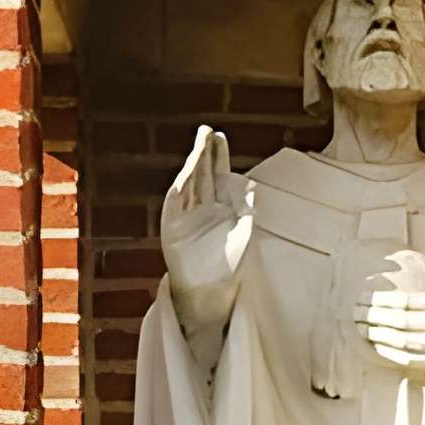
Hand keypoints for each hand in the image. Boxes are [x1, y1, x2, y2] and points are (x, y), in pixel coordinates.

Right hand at [161, 126, 251, 350]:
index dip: (218, 156)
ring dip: (192, 167)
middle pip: (202, 175)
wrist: (213, 292)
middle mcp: (202, 209)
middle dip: (203, 154)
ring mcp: (185, 218)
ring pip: (189, 186)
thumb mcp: (245, 234)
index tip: (220, 137)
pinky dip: (179, 190)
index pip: (218, 175)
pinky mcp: (171, 230)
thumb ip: (247, 210)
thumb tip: (252, 186)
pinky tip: (184, 175)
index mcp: (220, 208)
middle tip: (206, 131)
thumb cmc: (231, 266)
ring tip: (198, 148)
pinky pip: (175, 206)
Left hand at [355, 279, 424, 378]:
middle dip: (371, 316)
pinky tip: (375, 345)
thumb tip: (412, 275)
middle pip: (396, 320)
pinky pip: (404, 357)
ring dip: (375, 334)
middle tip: (355, 312)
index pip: (402, 301)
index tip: (363, 298)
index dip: (379, 300)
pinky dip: (387, 351)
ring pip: (397, 340)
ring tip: (360, 328)